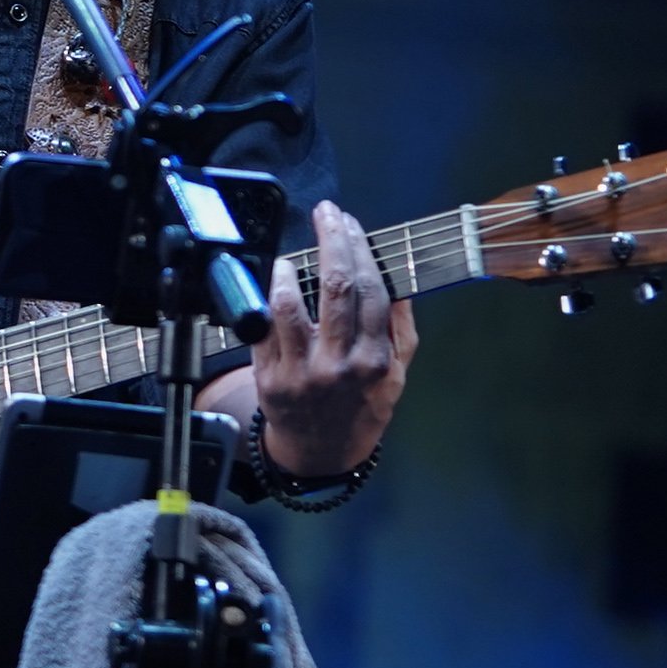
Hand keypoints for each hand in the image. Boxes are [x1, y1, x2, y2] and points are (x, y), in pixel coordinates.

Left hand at [249, 200, 418, 475]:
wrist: (322, 454)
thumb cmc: (361, 407)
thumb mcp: (396, 376)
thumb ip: (400, 330)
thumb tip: (398, 283)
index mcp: (376, 360)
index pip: (373, 291)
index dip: (362, 250)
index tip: (352, 224)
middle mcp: (340, 363)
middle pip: (338, 287)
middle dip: (333, 241)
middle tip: (328, 213)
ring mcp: (302, 370)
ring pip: (292, 304)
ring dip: (293, 266)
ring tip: (295, 247)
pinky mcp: (269, 376)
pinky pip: (266, 326)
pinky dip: (270, 294)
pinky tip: (274, 275)